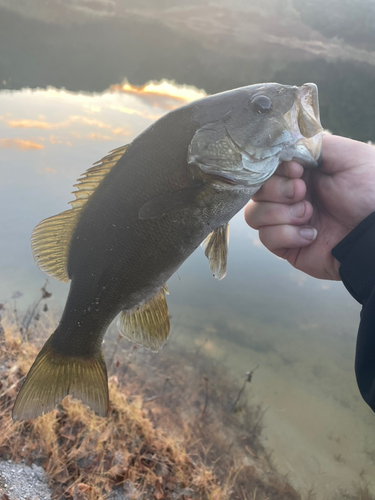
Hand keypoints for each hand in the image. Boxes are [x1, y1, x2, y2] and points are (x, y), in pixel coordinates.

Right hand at [244, 134, 374, 279]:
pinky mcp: (286, 246)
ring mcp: (286, 222)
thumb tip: (283, 147)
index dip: (275, 169)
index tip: (297, 170)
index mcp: (303, 174)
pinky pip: (266, 237)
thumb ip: (313, 145)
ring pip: (253, 214)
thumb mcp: (347, 155)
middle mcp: (290, 196)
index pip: (267, 167)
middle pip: (255, 190)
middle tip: (303, 192)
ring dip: (280, 213)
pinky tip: (311, 235)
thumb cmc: (369, 191)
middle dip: (277, 190)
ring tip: (309, 215)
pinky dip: (287, 234)